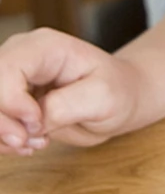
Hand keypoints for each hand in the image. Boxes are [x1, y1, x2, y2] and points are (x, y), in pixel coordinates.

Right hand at [0, 28, 142, 154]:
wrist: (123, 99)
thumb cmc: (119, 92)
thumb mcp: (104, 98)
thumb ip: (66, 107)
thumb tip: (33, 122)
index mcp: (44, 48)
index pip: (6, 67)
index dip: (11, 99)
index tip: (38, 122)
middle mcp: (21, 57)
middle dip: (1, 120)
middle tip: (28, 141)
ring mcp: (13, 79)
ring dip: (1, 132)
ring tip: (31, 145)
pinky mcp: (12, 100)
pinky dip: (2, 139)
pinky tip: (26, 146)